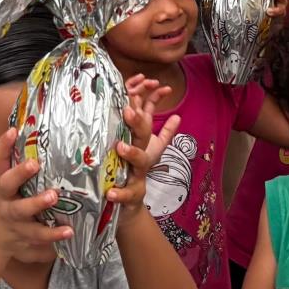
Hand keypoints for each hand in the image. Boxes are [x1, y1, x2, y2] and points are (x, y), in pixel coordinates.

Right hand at [0, 128, 73, 259]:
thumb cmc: (4, 204)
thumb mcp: (4, 186)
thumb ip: (16, 166)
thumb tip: (37, 137)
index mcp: (1, 183)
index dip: (4, 145)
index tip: (13, 131)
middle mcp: (5, 199)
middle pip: (7, 184)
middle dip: (19, 173)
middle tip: (33, 164)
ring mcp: (13, 218)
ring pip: (22, 210)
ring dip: (37, 203)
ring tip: (53, 196)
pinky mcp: (23, 235)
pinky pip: (38, 235)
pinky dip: (53, 234)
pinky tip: (69, 230)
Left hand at [109, 76, 180, 218]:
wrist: (131, 204)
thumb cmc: (134, 171)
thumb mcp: (150, 151)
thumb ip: (162, 133)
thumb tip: (177, 116)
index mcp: (144, 143)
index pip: (146, 116)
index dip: (148, 100)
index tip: (148, 84)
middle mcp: (144, 156)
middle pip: (144, 135)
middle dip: (138, 121)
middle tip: (128, 109)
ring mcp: (139, 174)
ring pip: (140, 161)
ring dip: (132, 153)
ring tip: (120, 146)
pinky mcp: (133, 195)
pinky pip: (128, 194)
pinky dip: (120, 194)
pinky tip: (111, 193)